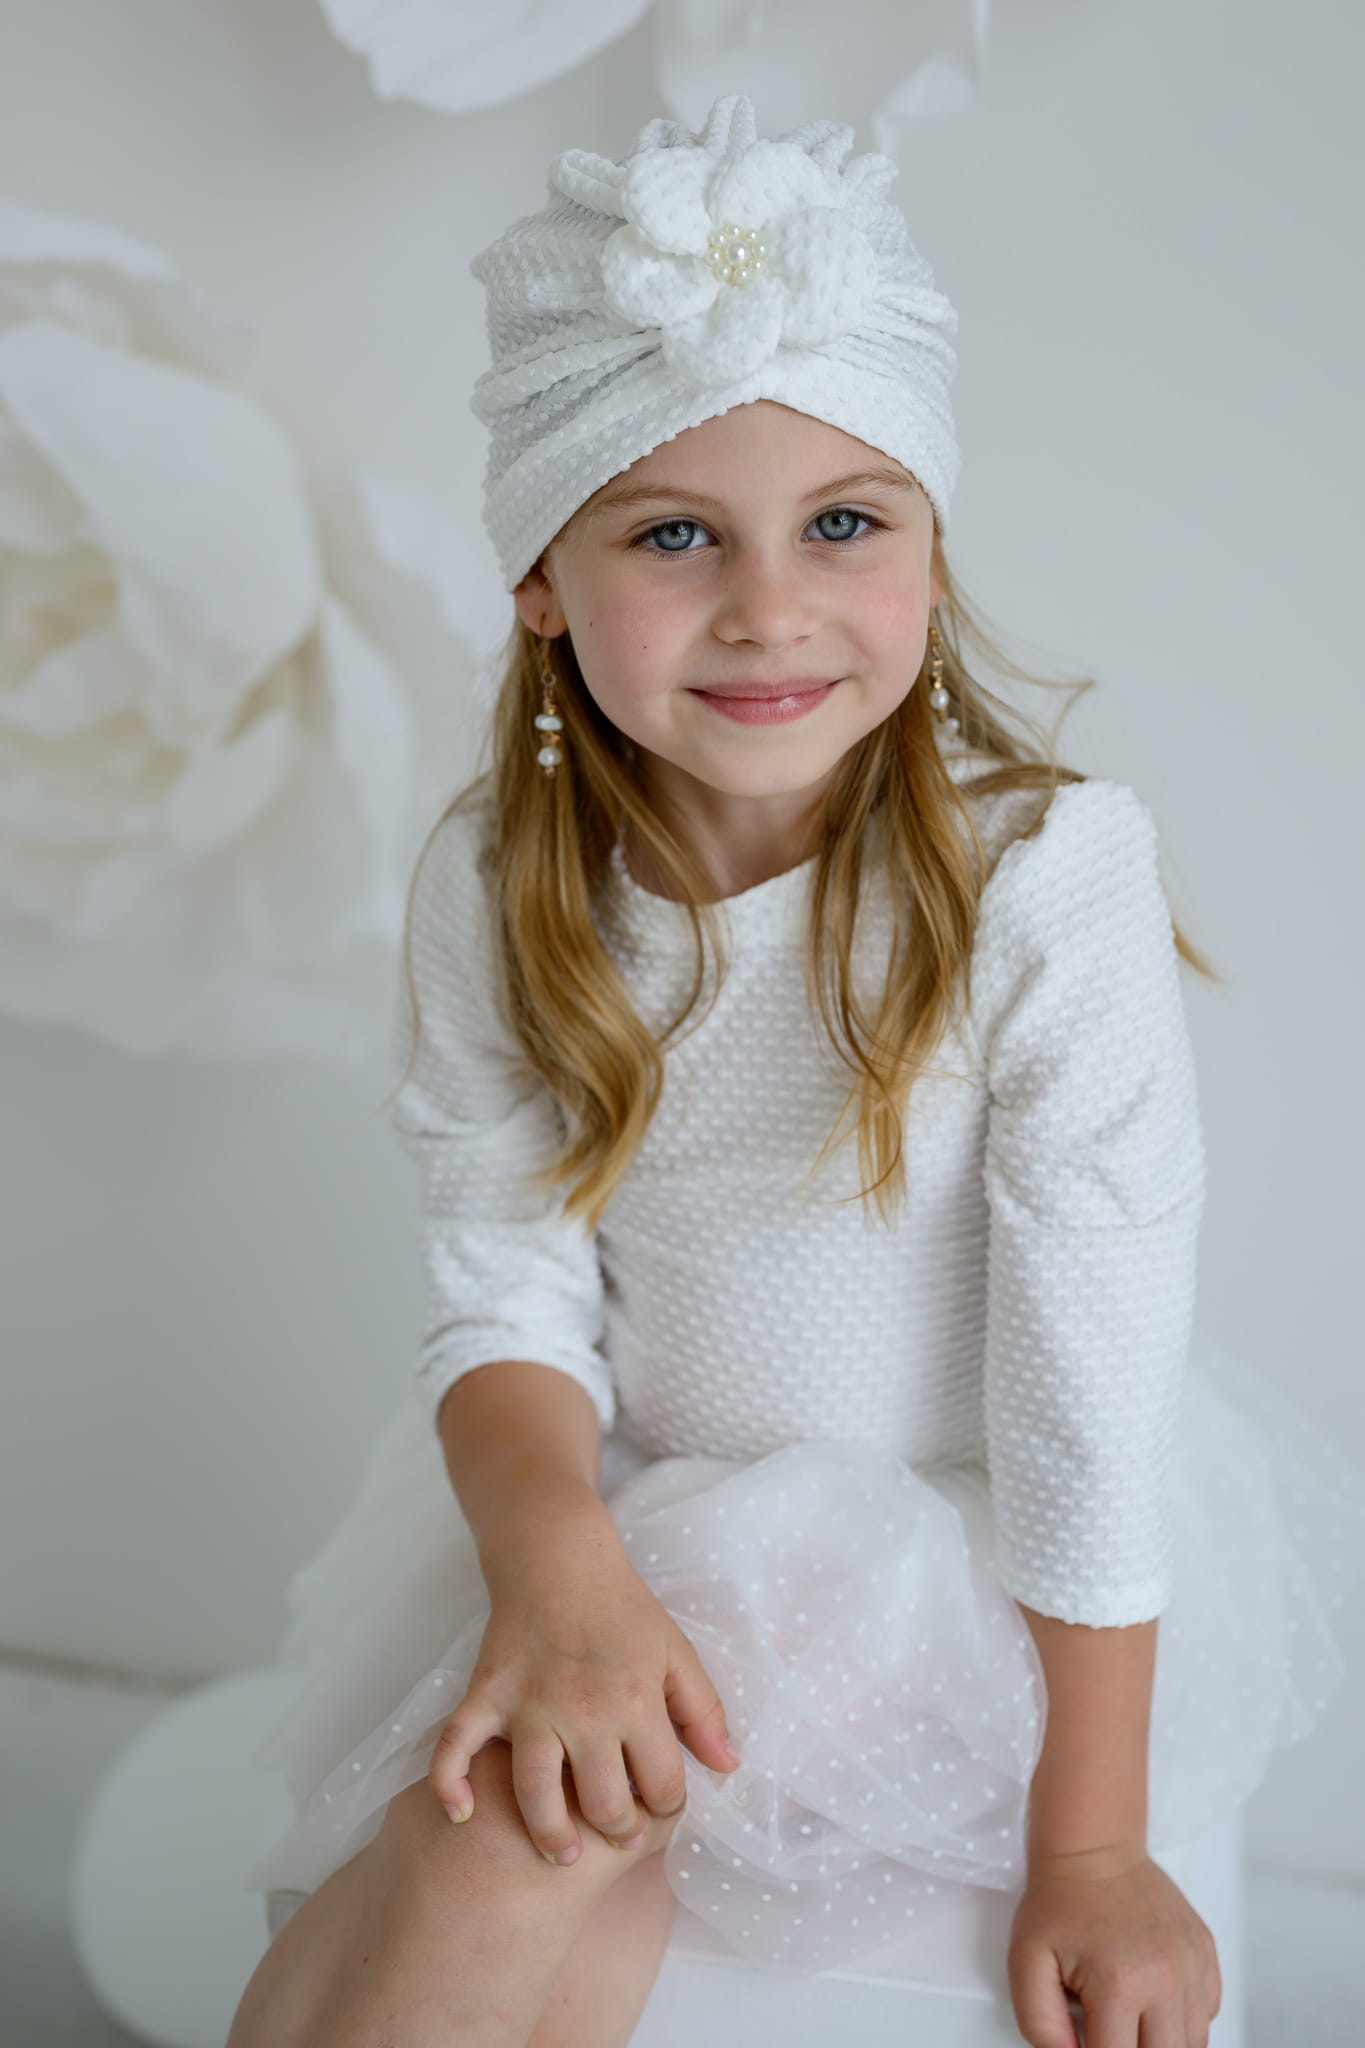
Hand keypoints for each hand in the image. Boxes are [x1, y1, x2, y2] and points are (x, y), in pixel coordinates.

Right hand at [426, 1494, 738, 1865]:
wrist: (558, 1558)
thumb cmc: (623, 1609)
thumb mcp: (676, 1653)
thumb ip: (704, 1712)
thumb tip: (728, 1769)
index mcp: (635, 1701)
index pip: (661, 1785)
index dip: (668, 1807)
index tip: (661, 1806)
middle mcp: (583, 1711)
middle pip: (602, 1803)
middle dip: (617, 1831)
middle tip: (618, 1835)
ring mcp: (528, 1706)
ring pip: (534, 1793)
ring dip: (550, 1835)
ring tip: (563, 1854)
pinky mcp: (486, 1695)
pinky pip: (456, 1747)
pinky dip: (449, 1785)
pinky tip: (462, 1815)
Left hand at [1008, 1845, 1221, 2047]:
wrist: (1093, 1847)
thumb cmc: (1058, 1903)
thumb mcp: (1026, 1963)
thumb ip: (1040, 2025)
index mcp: (1119, 1984)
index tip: (1086, 2038)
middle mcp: (1166, 1979)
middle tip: (1110, 2032)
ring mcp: (1192, 1964)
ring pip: (1194, 2043)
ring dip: (1163, 2044)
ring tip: (1131, 2021)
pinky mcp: (1206, 1952)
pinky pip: (1207, 2011)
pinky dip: (1184, 2020)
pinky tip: (1154, 2002)